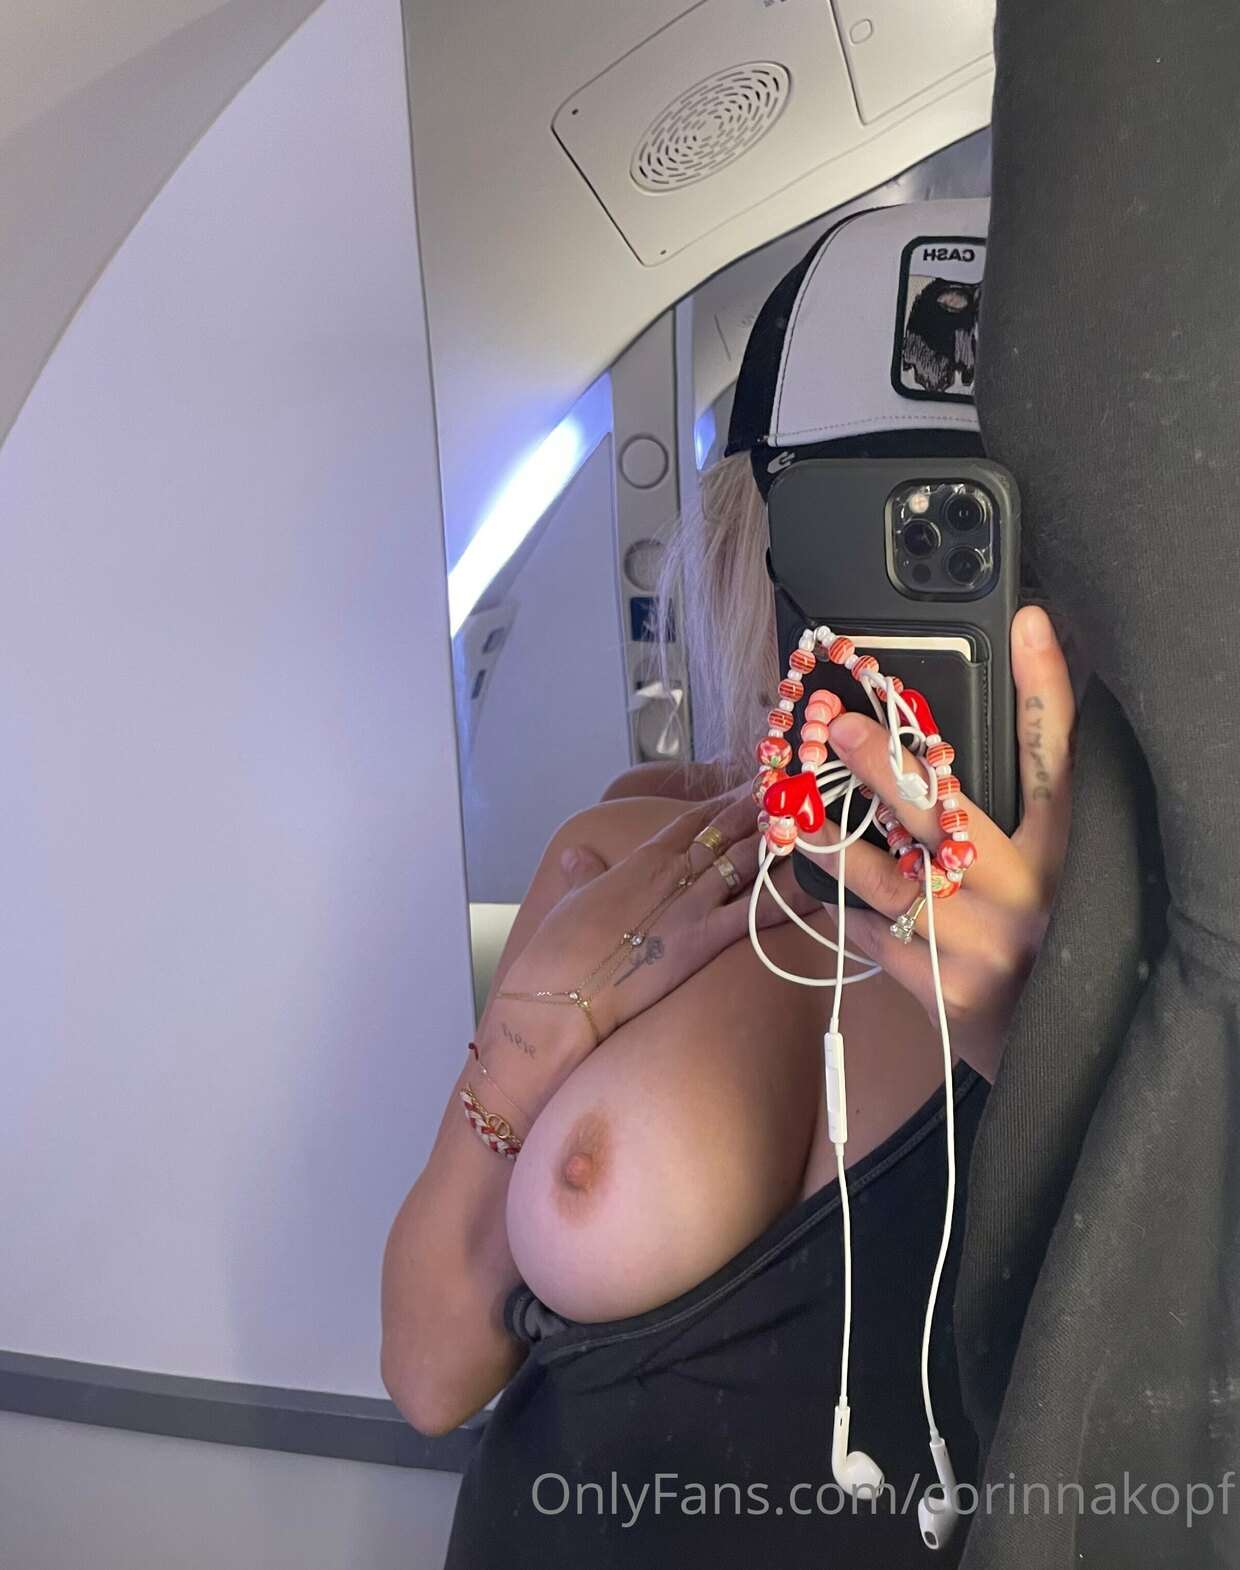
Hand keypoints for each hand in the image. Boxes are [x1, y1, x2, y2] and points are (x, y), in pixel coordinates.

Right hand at [486, 784, 820, 1053]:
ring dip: (782, 840)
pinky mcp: (701, 942)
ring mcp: (690, 907)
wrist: (558, 992)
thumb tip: (577, 856)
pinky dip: (786, 901)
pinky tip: (816, 888)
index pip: (694, 820)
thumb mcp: (570, 901)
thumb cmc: (558, 951)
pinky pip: (754, 916)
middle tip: (800, 785)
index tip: (755, 781)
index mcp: (642, 862)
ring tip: (817, 819)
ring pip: (747, 863)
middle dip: (765, 808)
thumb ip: (584, 876)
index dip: (727, 799)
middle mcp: (673, 875)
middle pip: (729, 831)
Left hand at [803, 606, 1075, 1080]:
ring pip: (888, 882)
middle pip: (950, 815)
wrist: (1054, 1038)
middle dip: (886, 766)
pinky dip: (840, 907)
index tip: (1017, 628)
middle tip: (837, 726)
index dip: (1040, 689)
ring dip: (832, 842)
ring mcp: (975, 945)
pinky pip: (870, 936)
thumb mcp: (1062, 849)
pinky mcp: (936, 990)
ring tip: (792, 807)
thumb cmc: (1053, 925)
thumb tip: (1031, 641)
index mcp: (1062, 852)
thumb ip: (1043, 758)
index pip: (1057, 758)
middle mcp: (1022, 895)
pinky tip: (818, 884)